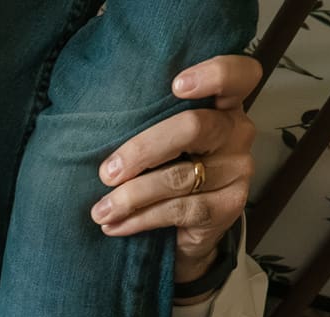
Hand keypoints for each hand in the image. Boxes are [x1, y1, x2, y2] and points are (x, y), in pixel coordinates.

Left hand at [90, 55, 260, 280]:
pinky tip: (116, 225)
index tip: (176, 85)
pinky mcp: (229, 205)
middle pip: (194, 127)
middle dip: (142, 150)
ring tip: (100, 210)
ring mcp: (238, 169)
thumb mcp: (161, 141)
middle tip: (107, 173)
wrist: (188, 230)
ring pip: (179, 177)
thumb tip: (91, 125)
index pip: (238, 75)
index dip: (214, 74)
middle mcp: (237, 132)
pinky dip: (140, 218)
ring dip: (132, 195)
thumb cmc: (167, 171)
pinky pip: (178, 210)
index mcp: (223, 105)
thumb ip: (149, 123)